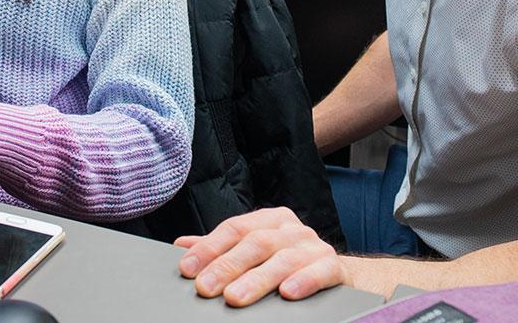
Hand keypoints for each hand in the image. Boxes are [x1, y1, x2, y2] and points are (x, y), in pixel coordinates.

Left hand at [174, 207, 346, 306]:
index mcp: (269, 220)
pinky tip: (287, 294)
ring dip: (257, 279)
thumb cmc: (287, 262)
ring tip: (235, 298)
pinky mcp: (335, 268)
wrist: (335, 274)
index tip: (188, 268)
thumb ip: (220, 249)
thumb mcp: (253, 252)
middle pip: (256, 243)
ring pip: (284, 259)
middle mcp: (291, 229)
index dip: (209, 248)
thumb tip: (182, 246)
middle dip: (227, 266)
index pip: (234, 229)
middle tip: (206, 288)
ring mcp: (314, 246)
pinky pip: (320, 272)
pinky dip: (304, 281)